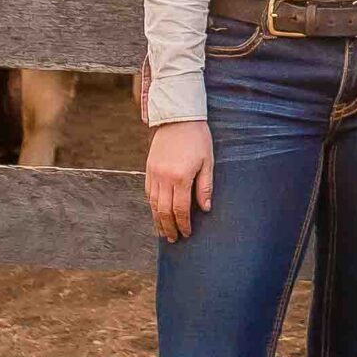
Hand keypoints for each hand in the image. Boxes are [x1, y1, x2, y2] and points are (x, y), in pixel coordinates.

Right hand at [147, 119, 213, 241]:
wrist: (177, 117)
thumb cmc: (197, 138)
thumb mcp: (208, 161)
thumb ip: (205, 186)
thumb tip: (205, 209)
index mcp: (181, 177)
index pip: (181, 209)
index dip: (183, 224)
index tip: (187, 233)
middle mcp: (164, 178)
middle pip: (164, 211)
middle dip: (168, 227)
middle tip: (173, 239)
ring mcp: (154, 173)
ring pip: (153, 204)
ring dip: (157, 220)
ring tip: (162, 232)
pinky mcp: (148, 168)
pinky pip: (148, 192)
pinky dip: (151, 205)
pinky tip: (155, 212)